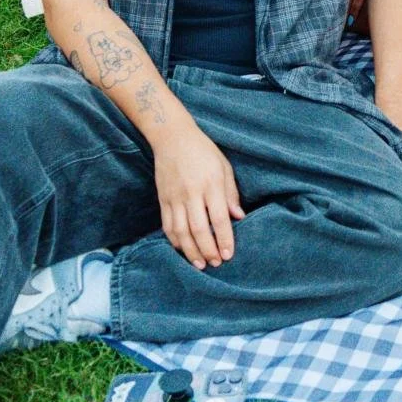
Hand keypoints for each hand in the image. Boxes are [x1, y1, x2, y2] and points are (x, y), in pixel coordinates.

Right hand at [154, 124, 244, 269]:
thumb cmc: (204, 151)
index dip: (223, 239)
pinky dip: (175, 241)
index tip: (229, 254)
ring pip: (181, 232)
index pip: (218, 218)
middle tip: (216, 263)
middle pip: (199, 229)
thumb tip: (238, 217)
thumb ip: (230, 193)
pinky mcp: (163, 199)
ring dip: (190, 251)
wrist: (172, 138)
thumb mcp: (224, 167)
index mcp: (211, 184)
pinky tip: (183, 250)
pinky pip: (167, 225)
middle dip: (208, 250)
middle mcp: (192, 193)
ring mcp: (175, 197)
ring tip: (200, 264)